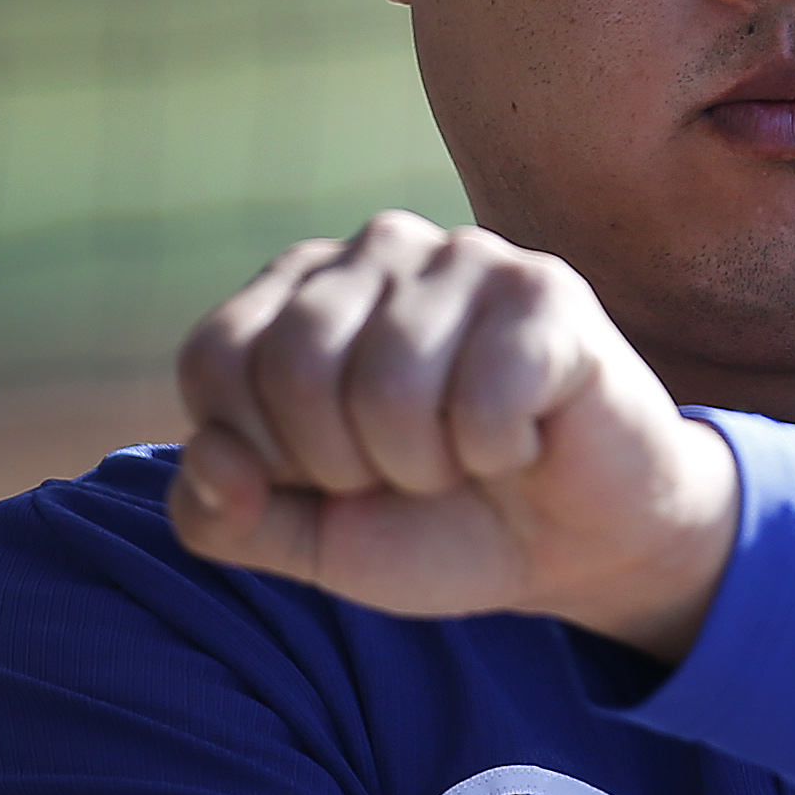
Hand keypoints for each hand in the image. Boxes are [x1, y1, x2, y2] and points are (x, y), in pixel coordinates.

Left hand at [167, 213, 738, 656]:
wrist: (582, 545)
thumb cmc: (441, 523)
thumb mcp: (309, 540)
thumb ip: (224, 515)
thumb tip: (212, 460)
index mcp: (298, 290)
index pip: (215, 362)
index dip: (263, 457)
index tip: (331, 477)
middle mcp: (376, 249)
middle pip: (293, 369)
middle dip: (345, 467)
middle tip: (409, 471)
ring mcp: (464, 257)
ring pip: (387, 388)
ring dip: (427, 467)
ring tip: (466, 456)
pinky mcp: (545, 291)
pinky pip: (482, 399)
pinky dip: (499, 454)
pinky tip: (526, 439)